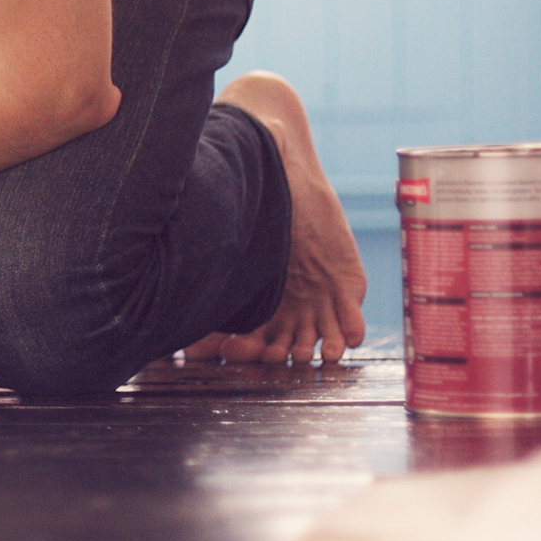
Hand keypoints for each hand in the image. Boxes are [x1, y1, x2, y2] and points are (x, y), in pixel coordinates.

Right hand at [184, 201, 368, 365]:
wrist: (291, 186)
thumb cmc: (262, 219)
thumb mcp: (242, 253)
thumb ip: (226, 279)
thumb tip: (187, 316)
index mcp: (266, 310)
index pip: (258, 343)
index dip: (253, 352)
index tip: (251, 353)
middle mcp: (295, 313)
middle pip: (293, 346)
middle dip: (291, 353)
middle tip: (288, 354)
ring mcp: (324, 304)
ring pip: (326, 337)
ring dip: (327, 346)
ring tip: (326, 351)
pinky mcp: (349, 290)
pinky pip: (352, 317)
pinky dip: (353, 328)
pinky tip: (352, 336)